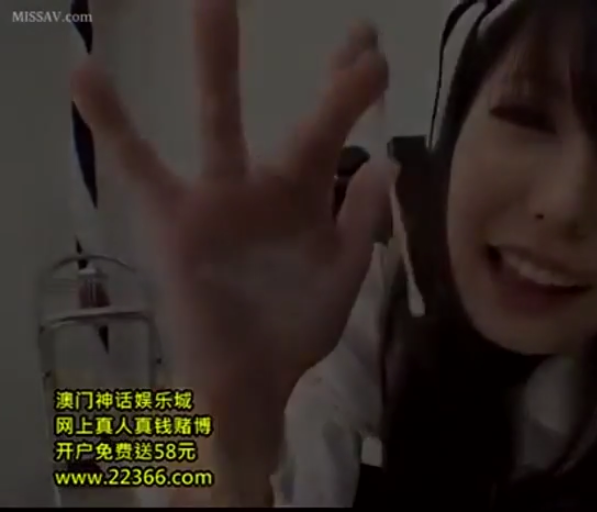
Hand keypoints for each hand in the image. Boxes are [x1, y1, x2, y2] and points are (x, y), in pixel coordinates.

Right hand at [71, 0, 391, 498]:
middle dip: (328, 76)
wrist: (250, 381)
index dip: (353, 93)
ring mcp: (221, 198)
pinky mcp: (177, 220)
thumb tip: (385, 161)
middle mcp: (268, 188)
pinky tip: (86, 72)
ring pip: (219, 121)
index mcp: (309, 200)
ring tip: (214, 0)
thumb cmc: (294, 328)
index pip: (338, 135)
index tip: (373, 51)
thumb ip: (362, 219)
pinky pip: (139, 167)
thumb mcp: (343, 273)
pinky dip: (113, 125)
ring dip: (216, 64)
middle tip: (358, 24)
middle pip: (302, 119)